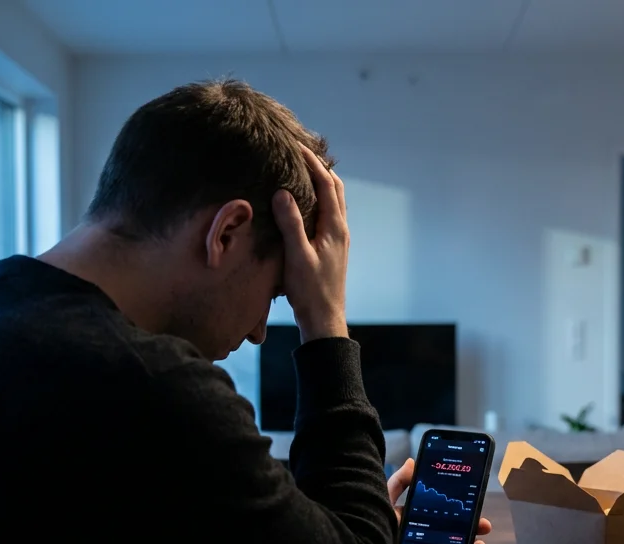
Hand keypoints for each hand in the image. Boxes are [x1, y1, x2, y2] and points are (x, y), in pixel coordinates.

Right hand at [272, 144, 348, 341]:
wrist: (324, 319)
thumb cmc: (310, 290)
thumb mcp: (297, 255)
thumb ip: (291, 223)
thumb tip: (283, 191)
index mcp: (334, 227)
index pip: (326, 184)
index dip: (312, 162)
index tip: (296, 145)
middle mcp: (340, 229)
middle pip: (334, 188)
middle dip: (319, 167)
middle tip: (300, 151)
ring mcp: (338, 238)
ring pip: (332, 201)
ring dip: (320, 182)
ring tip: (301, 170)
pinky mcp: (331, 248)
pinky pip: (327, 213)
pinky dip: (318, 199)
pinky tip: (303, 203)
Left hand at [388, 458, 492, 543]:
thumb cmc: (363, 521)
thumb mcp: (381, 497)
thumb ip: (398, 482)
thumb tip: (412, 461)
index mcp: (408, 521)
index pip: (439, 517)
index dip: (459, 515)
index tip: (477, 511)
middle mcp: (411, 541)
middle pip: (446, 539)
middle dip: (468, 535)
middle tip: (483, 531)